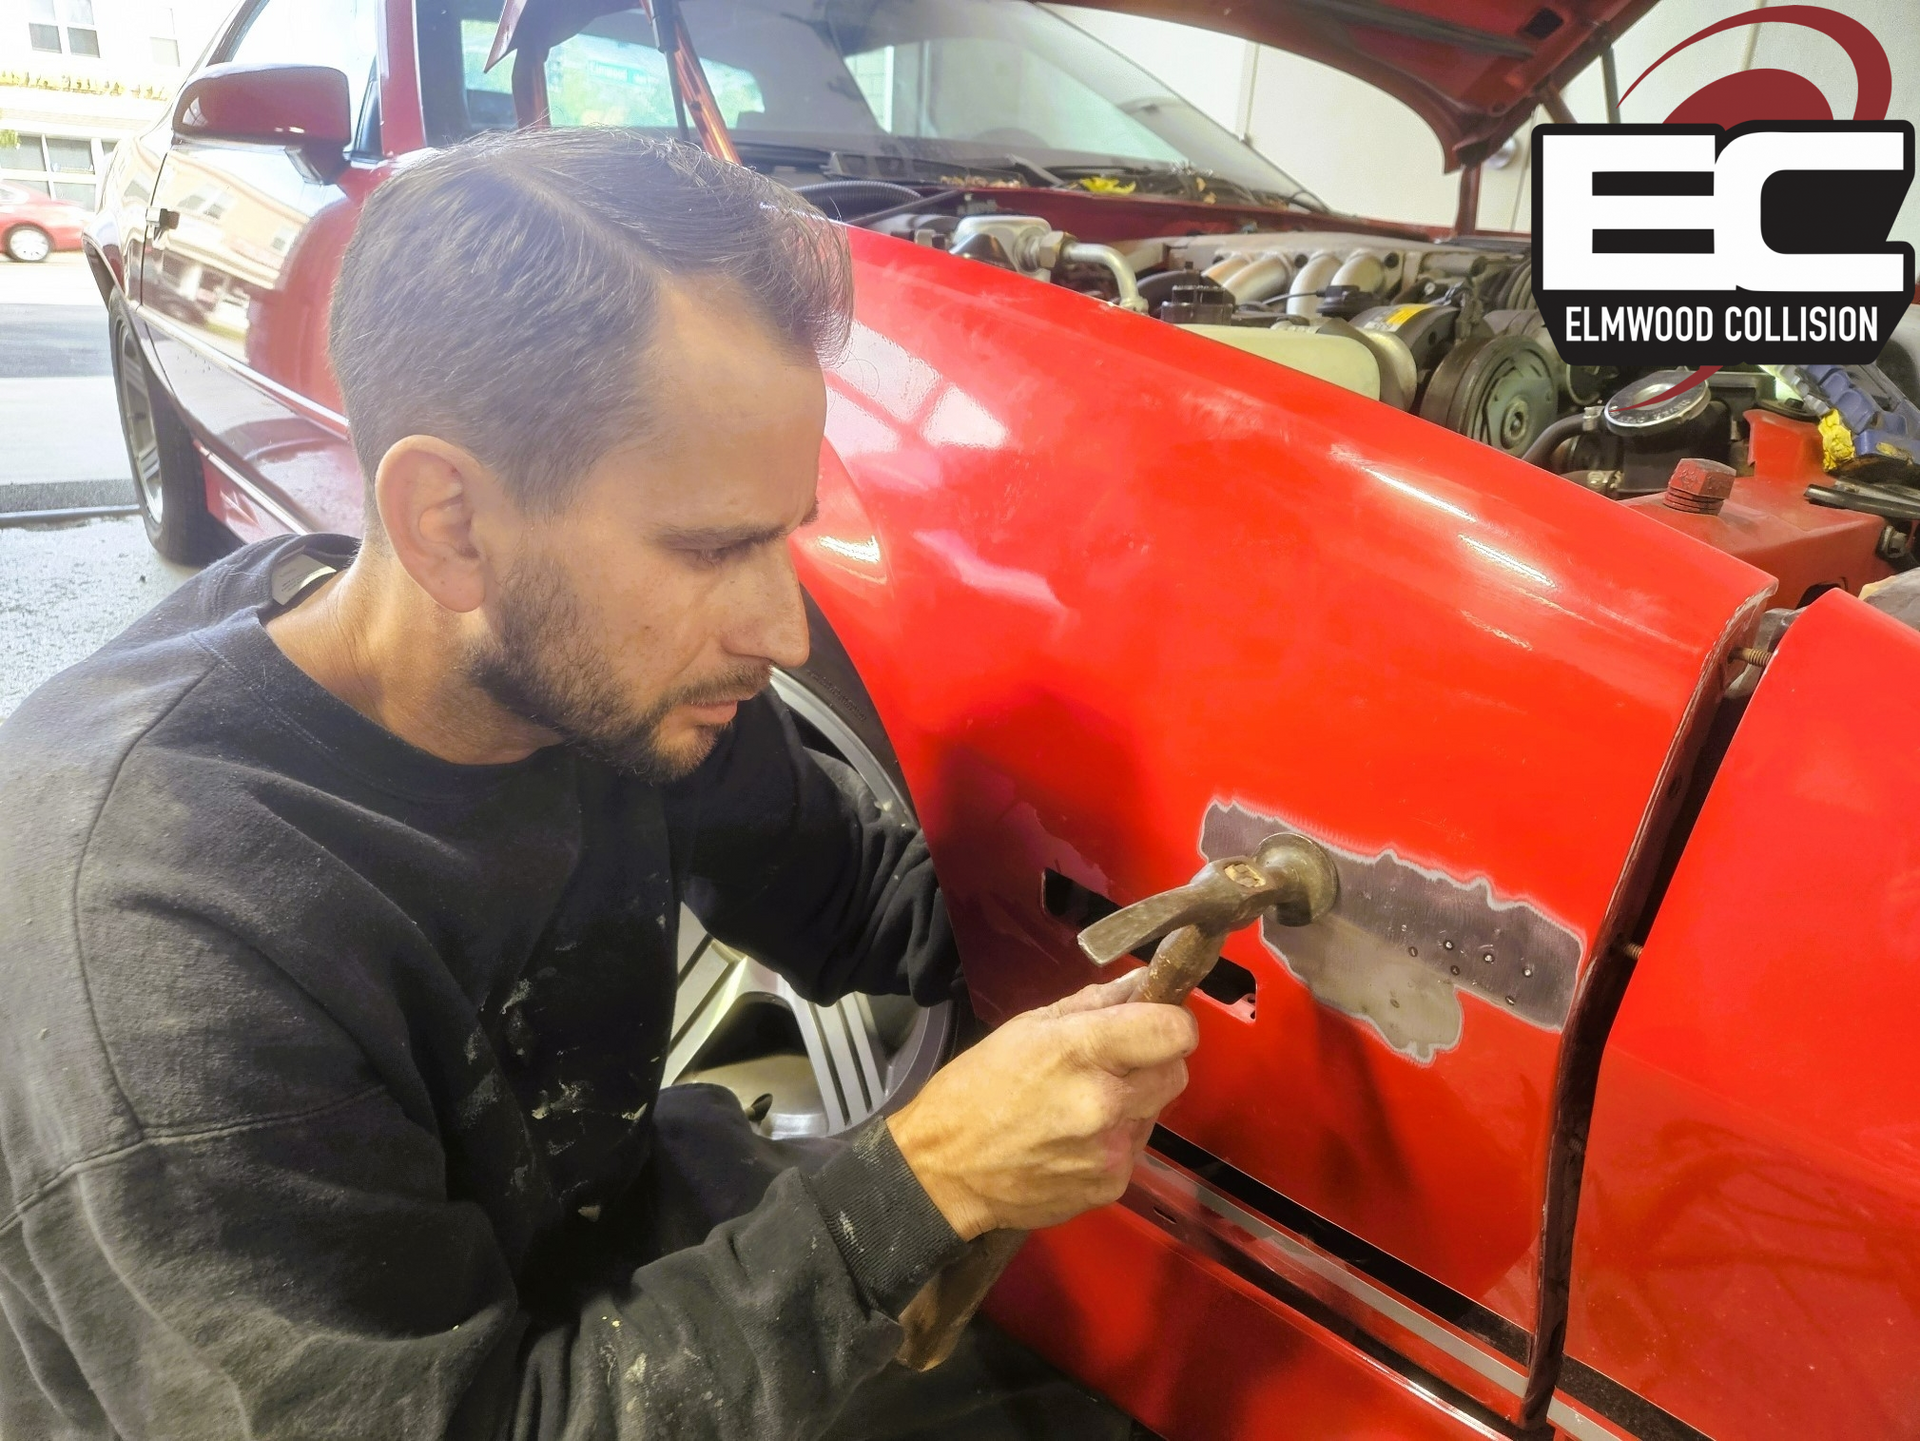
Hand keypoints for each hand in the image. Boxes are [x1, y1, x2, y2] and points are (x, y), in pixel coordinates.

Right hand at [887, 969, 1197, 1239]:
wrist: (944, 1172)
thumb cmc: (975, 1092)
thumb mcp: (1027, 1027)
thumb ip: (1094, 1004)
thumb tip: (1142, 985)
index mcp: (1080, 1051)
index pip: (1173, 1030)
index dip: (1170, 1021)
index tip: (1155, 1020)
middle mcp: (1105, 1103)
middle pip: (1175, 1071)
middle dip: (1153, 1061)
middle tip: (1112, 1062)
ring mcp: (1111, 1149)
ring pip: (1156, 1110)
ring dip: (1134, 1101)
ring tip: (1082, 1104)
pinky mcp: (1112, 1185)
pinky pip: (1136, 1147)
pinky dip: (1116, 1138)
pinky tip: (1075, 1138)